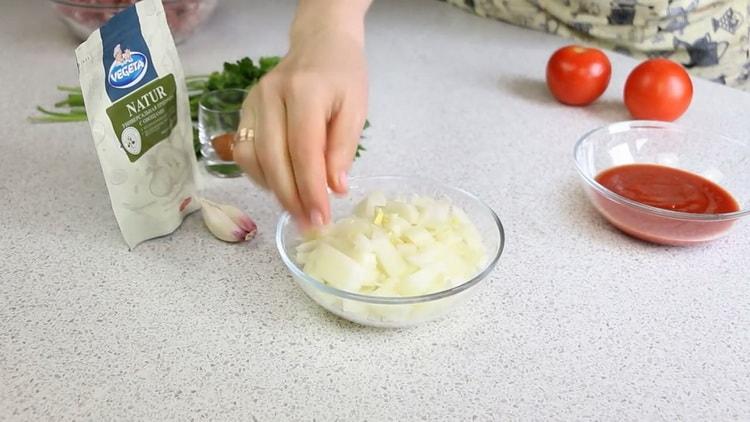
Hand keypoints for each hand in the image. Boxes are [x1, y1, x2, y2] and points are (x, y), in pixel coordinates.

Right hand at [233, 1, 369, 228]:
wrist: (319, 43)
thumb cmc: (343, 75)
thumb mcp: (356, 108)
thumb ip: (343, 148)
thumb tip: (334, 188)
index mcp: (304, 92)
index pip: (303, 151)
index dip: (310, 190)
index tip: (320, 219)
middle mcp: (271, 96)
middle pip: (273, 160)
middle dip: (291, 199)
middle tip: (308, 225)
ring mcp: (252, 103)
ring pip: (252, 159)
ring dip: (274, 191)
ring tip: (298, 210)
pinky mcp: (243, 110)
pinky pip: (245, 152)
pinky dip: (262, 176)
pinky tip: (283, 186)